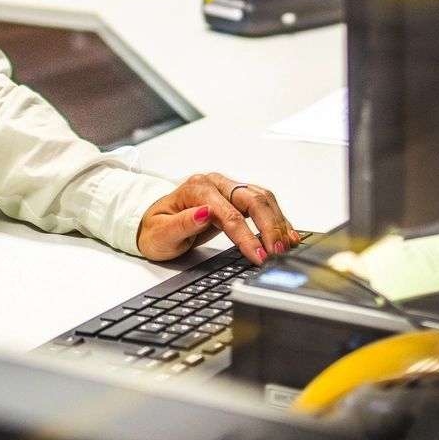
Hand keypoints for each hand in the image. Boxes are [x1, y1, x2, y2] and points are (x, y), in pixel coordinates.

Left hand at [136, 172, 301, 263]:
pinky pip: (262, 204)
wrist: (151, 224)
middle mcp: (215, 184)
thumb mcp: (160, 233)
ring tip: (287, 246)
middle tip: (278, 252)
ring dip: (277, 222)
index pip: (229, 214)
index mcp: (197, 189)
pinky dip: (277, 219)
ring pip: (262, 199)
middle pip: (252, 200)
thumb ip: (182, 224)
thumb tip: (203, 213)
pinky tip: (286, 234)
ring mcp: (227, 188)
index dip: (247, 237)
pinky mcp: (235, 198)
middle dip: (269, 227)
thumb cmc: (154, 230)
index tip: (259, 256)